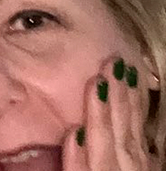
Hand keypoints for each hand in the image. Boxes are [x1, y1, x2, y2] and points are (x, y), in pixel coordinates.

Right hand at [62, 56, 151, 170]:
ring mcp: (143, 170)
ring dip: (131, 102)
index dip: (98, 109)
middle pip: (121, 130)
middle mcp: (126, 169)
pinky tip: (140, 104)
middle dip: (117, 97)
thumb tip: (74, 133)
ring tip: (127, 73)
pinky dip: (143, 120)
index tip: (96, 79)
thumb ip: (76, 167)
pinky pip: (148, 142)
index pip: (100, 137)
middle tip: (114, 63)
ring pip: (136, 132)